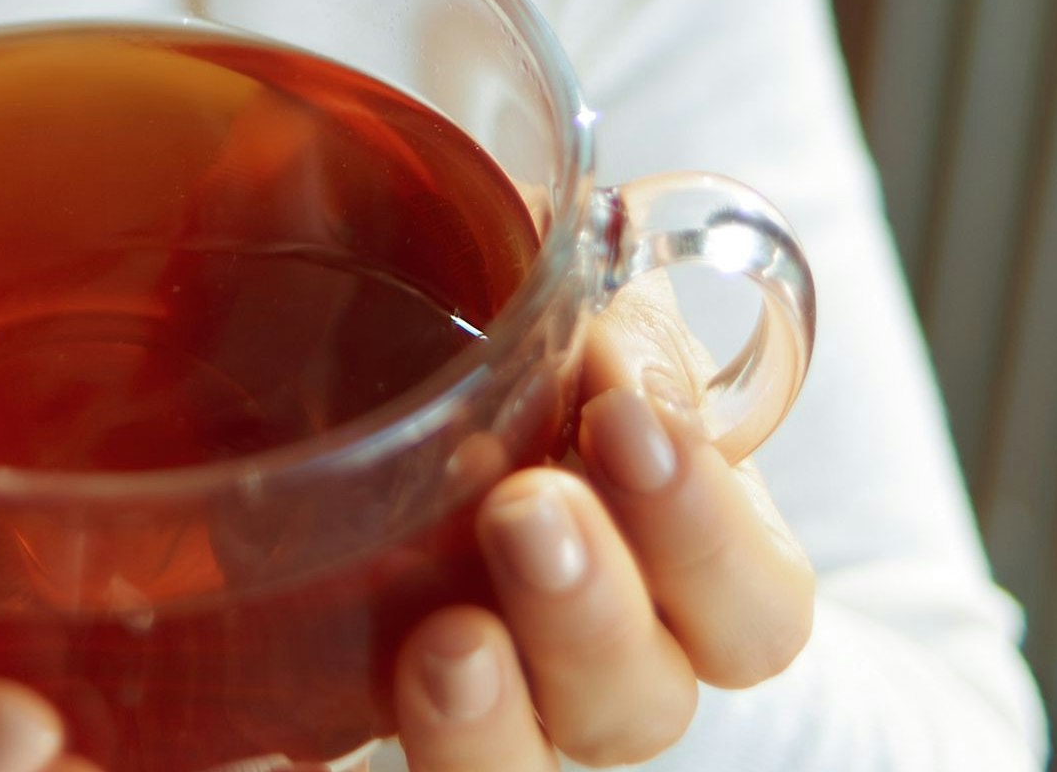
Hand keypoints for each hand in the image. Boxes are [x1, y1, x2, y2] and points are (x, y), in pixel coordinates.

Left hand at [390, 288, 819, 768]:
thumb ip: (617, 332)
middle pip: (643, 705)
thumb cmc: (518, 362)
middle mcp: (608, 672)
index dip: (704, 532)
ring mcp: (502, 711)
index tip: (626, 416)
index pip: (755, 611)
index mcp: (692, 579)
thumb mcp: (585, 328)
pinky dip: (386, 751)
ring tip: (446, 643)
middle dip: (593, 612)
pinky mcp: (406, 725)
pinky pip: (422, 764)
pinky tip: (301, 741)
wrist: (378, 431)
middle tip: (526, 512)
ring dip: (493, 719)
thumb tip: (615, 351)